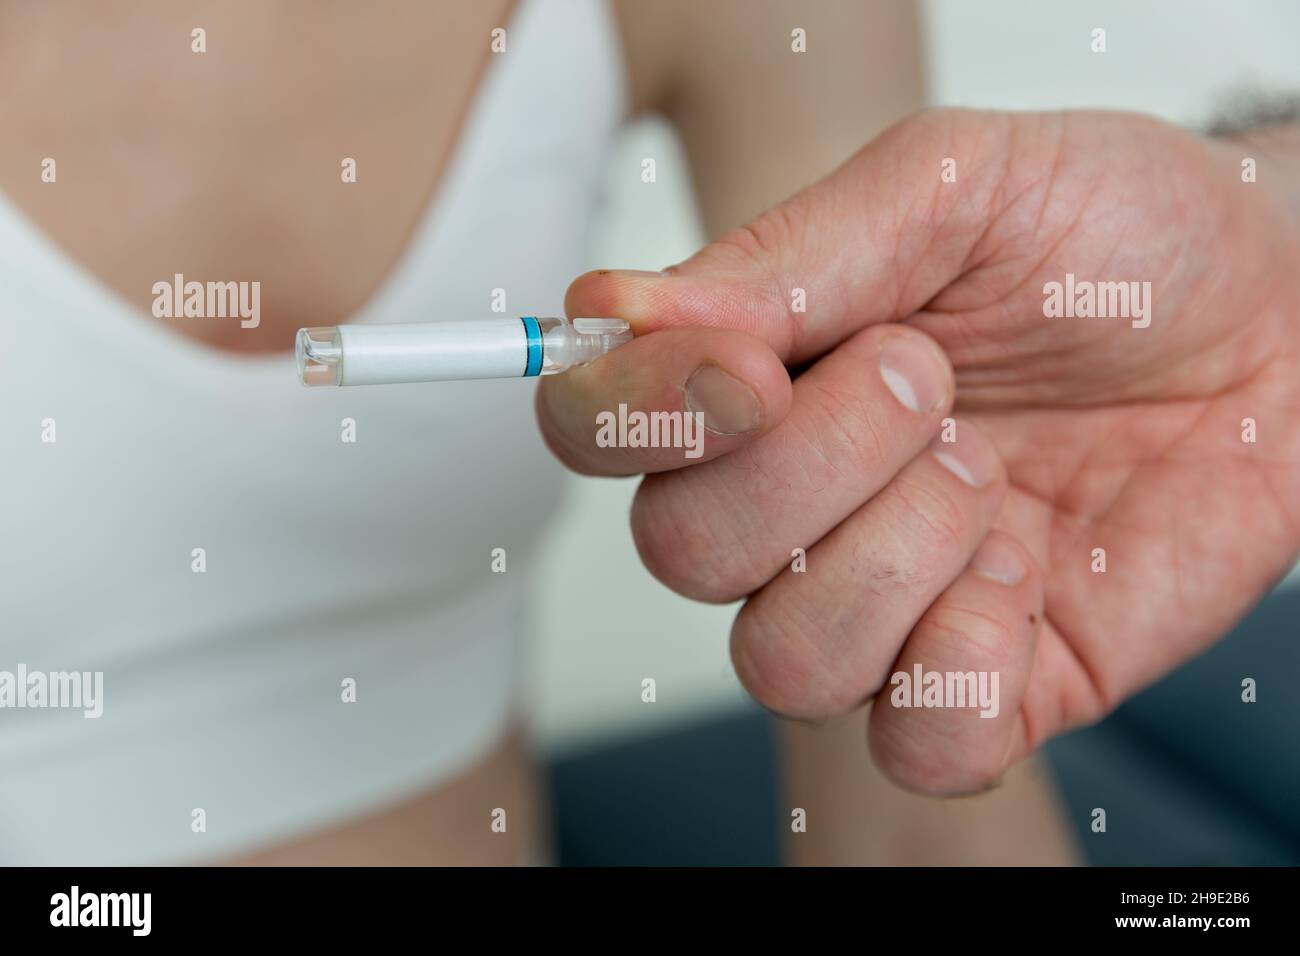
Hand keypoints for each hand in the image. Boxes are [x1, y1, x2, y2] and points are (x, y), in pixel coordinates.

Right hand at [536, 109, 1299, 793]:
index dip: (633, 413)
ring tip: (986, 473)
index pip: (600, 429)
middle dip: (810, 464)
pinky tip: (1020, 576)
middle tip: (927, 376)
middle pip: (680, 552)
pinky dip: (960, 665)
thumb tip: (619, 307)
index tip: (746, 367)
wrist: (1280, 309)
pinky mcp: (988, 682)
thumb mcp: (954, 190)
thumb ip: (791, 254)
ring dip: (891, 555)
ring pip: (781, 663)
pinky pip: (914, 740)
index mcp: (759, 383)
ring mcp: (886, 603)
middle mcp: (796, 506)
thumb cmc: (1113, 235)